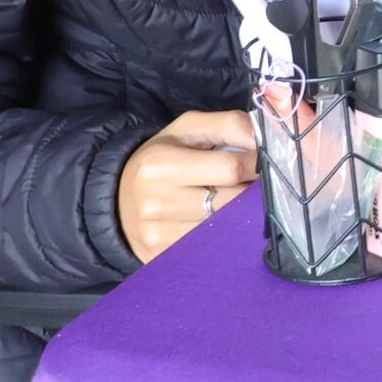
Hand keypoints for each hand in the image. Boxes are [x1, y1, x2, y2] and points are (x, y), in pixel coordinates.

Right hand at [117, 109, 258, 262]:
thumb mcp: (188, 129)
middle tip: (254, 182)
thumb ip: (228, 125)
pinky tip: (223, 222)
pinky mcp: (163, 256)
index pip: (229, 168)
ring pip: (226, 227)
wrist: (118, 199)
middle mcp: (157, 203)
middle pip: (232, 201)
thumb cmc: (161, 158)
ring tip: (237, 200)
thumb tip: (263, 139)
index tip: (263, 161)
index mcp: (160, 165)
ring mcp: (159, 234)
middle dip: (251, 190)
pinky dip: (225, 233)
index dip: (255, 163)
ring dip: (241, 214)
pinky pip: (212, 247)